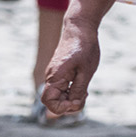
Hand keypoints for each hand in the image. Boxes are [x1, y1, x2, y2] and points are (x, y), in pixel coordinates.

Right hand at [39, 0, 116, 116]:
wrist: (80, 28)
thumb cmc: (84, 47)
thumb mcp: (86, 72)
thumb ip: (78, 91)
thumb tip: (73, 106)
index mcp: (55, 77)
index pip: (49, 103)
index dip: (63, 108)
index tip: (78, 100)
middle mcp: (51, 78)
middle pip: (54, 102)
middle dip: (69, 104)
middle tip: (85, 95)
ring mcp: (54, 76)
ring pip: (59, 97)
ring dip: (72, 99)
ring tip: (85, 90)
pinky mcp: (59, 74)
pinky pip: (62, 89)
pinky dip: (72, 92)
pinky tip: (82, 85)